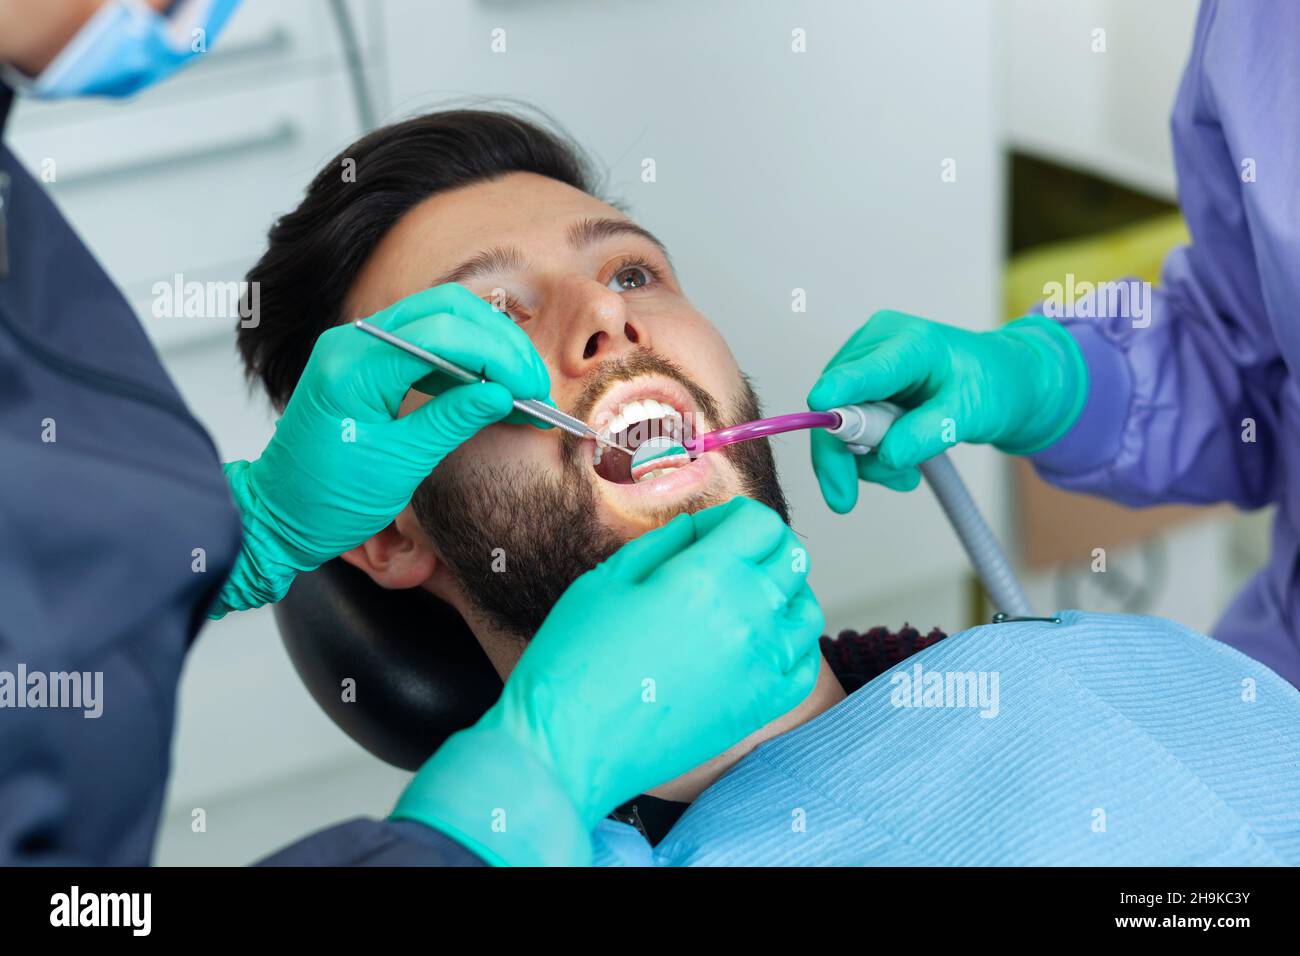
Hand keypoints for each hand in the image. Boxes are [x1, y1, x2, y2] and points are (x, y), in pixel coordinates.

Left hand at [215, 283, 549, 614]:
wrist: (278, 514)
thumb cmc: (326, 499)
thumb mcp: (399, 465)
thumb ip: (452, 420)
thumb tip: (502, 394)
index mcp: (354, 366)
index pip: (443, 334)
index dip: (498, 357)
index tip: (530, 389)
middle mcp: (354, 341)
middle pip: (447, 310)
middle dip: (499, 343)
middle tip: (532, 385)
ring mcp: (360, 346)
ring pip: (442, 318)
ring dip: (487, 347)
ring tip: (519, 388)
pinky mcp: (369, 360)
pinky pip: (428, 342)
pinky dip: (466, 359)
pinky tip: (490, 389)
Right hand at [392, 497, 823, 864]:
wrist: (571, 744)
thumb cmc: (576, 659)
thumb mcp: (607, 580)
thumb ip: (660, 545)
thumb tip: (694, 529)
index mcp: (708, 574)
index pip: (761, 523)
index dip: (735, 518)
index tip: (708, 532)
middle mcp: (748, 614)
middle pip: (791, 558)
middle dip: (762, 547)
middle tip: (725, 560)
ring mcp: (762, 664)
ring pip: (807, 608)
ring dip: (783, 594)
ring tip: (743, 601)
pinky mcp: (762, 706)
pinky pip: (805, 663)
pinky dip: (792, 644)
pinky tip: (760, 643)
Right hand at [807, 310, 1086, 512]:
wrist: (1001, 382)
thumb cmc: (992, 386)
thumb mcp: (971, 412)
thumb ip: (929, 432)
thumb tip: (886, 454)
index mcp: (909, 342)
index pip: (865, 369)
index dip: (839, 390)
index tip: (819, 406)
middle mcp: (876, 346)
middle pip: (837, 404)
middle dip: (842, 455)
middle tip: (844, 500)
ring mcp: (865, 365)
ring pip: (838, 425)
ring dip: (864, 462)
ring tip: (906, 476)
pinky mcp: (861, 387)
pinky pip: (847, 430)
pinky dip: (868, 457)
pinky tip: (900, 466)